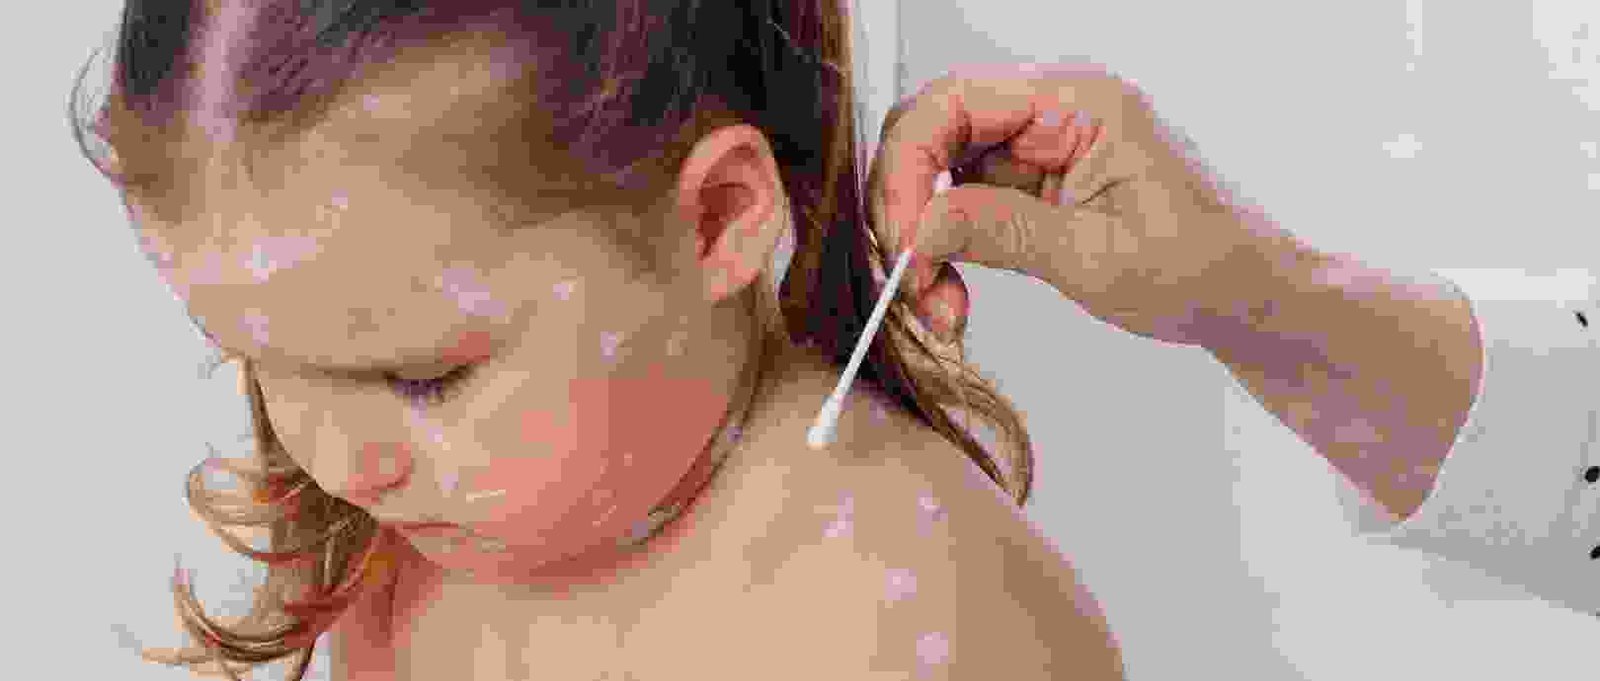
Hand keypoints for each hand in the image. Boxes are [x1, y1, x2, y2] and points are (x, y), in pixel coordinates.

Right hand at [868, 63, 1268, 345]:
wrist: (1248, 296)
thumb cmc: (1203, 266)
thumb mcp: (1094, 257)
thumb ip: (999, 232)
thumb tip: (918, 228)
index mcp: (1077, 101)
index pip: (953, 103)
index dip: (907, 167)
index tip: (901, 239)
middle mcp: (1051, 110)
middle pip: (932, 134)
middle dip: (908, 210)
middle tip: (910, 281)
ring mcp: (1038, 147)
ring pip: (938, 177)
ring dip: (922, 243)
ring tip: (939, 307)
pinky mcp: (1031, 185)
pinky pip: (961, 206)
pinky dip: (944, 253)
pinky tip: (952, 298)